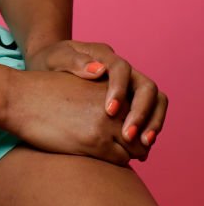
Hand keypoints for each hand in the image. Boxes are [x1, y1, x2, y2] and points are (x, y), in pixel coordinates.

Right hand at [6, 68, 151, 165]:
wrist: (18, 98)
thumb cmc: (42, 92)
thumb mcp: (77, 83)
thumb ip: (100, 93)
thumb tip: (114, 111)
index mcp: (109, 84)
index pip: (141, 106)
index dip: (140, 122)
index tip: (132, 133)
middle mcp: (113, 102)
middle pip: (143, 129)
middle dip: (140, 141)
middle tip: (133, 149)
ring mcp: (106, 123)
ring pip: (136, 148)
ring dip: (130, 153)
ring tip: (118, 154)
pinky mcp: (95, 142)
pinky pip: (120, 160)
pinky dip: (117, 162)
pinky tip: (103, 158)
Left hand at [24, 39, 167, 149]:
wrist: (48, 68)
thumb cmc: (49, 61)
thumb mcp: (54, 57)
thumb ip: (73, 60)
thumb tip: (99, 70)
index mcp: (104, 55)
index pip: (121, 68)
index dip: (119, 90)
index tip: (109, 112)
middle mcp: (122, 70)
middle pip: (147, 86)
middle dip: (142, 111)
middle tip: (128, 136)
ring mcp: (129, 86)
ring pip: (156, 100)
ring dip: (153, 122)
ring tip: (143, 146)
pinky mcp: (130, 102)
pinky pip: (150, 114)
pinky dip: (149, 130)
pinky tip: (140, 150)